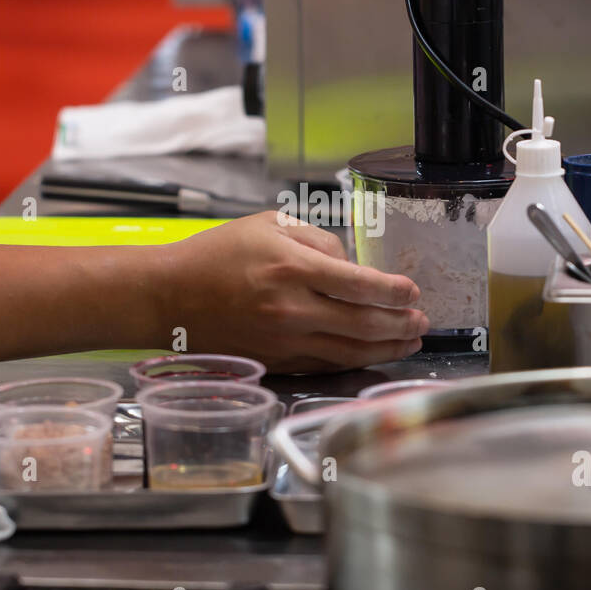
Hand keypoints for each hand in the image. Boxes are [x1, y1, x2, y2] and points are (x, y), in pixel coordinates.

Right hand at [158, 212, 428, 372]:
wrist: (168, 297)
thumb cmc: (217, 255)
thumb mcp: (269, 225)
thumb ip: (318, 241)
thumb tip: (354, 267)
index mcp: (291, 268)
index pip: (359, 284)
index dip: (394, 291)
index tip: (414, 292)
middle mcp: (290, 309)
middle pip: (363, 323)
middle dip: (400, 324)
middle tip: (422, 320)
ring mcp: (283, 341)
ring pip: (350, 351)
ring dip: (387, 348)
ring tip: (410, 341)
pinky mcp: (276, 362)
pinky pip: (326, 364)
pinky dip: (355, 360)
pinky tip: (373, 354)